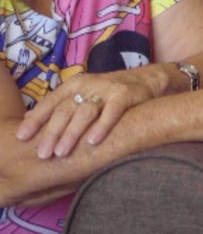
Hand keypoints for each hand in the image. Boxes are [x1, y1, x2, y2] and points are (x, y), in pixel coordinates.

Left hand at [16, 67, 166, 158]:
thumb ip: (62, 107)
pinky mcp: (126, 95)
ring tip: (62, 153)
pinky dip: (102, 127)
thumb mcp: (85, 95)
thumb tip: (30, 122)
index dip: (35, 120)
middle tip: (42, 154)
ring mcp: (108, 89)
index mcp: (75, 84)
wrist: (149, 78)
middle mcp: (89, 84)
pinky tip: (93, 142)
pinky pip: (112, 112)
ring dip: (72, 133)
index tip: (21, 137)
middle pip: (65, 110)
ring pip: (85, 112)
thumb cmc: (111, 94)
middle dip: (52, 133)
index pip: (50, 102)